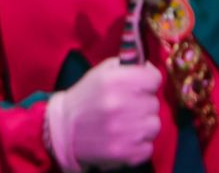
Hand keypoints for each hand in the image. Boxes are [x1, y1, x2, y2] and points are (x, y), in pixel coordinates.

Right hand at [43, 57, 161, 171]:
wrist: (63, 130)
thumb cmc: (86, 97)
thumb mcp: (103, 72)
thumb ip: (130, 65)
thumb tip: (151, 69)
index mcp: (115, 80)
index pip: (154, 79)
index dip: (148, 82)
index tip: (139, 87)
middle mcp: (120, 104)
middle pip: (154, 103)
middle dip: (143, 104)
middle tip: (126, 107)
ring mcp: (124, 131)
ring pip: (154, 125)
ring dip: (143, 125)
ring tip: (126, 124)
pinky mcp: (125, 153)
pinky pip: (148, 147)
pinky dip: (139, 144)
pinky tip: (124, 139)